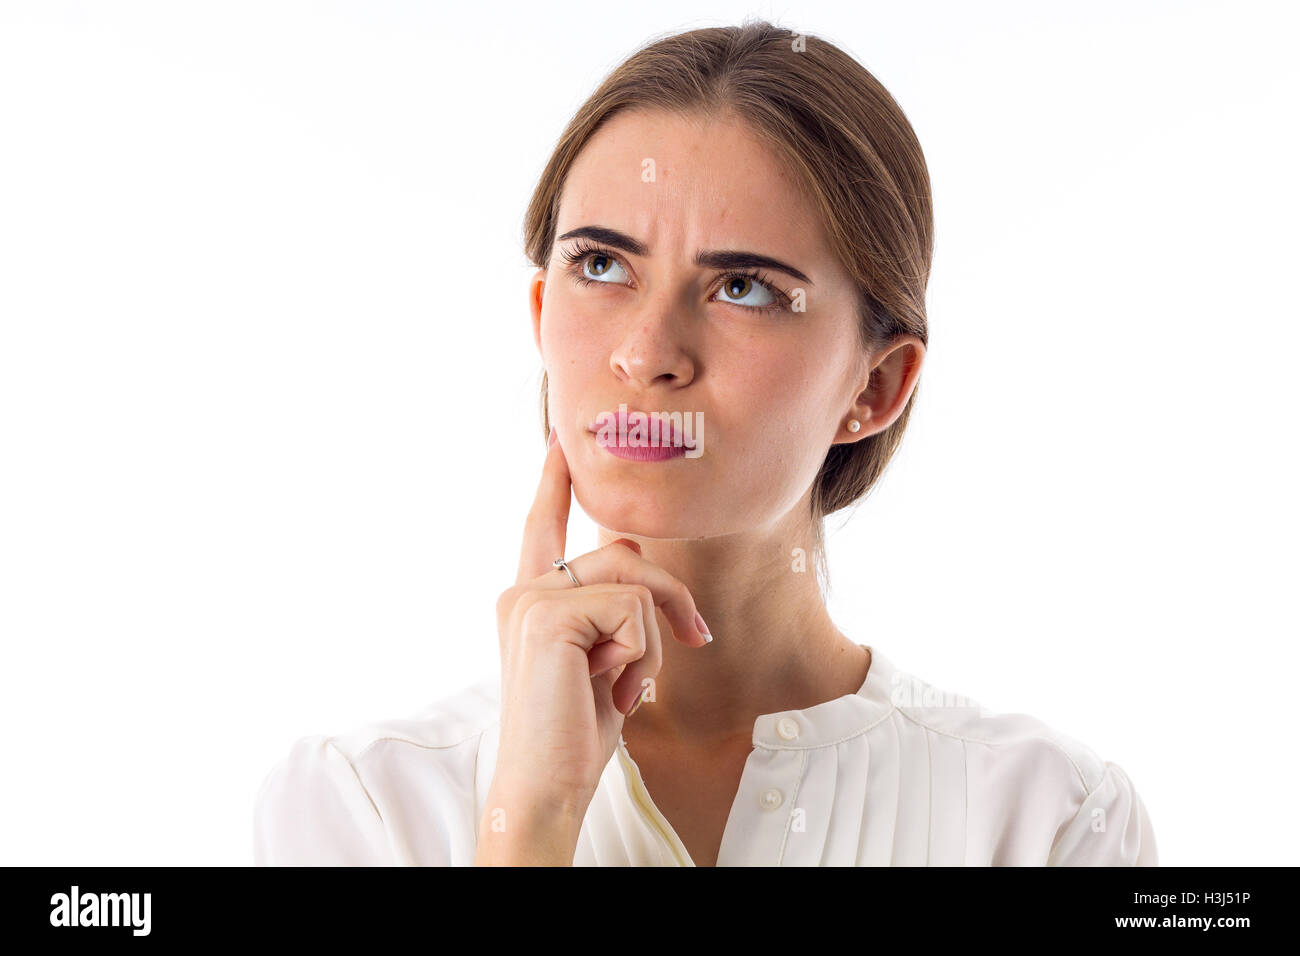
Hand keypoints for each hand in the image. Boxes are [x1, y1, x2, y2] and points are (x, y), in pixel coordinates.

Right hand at [476, 427, 710, 863]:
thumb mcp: (600, 663)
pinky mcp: (547, 616)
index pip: (541, 529)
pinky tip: (614, 692)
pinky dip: (642, 656)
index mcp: (529, 601)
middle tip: (695, 640)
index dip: (553, 486)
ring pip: (634, 581)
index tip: (559, 445)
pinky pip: (632, 610)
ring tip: (628, 688)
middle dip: (671, 597)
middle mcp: (522, 592)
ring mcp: (530, 601)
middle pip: (623, 553)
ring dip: (654, 641)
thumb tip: (649, 588)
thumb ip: (611, 616)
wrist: (546, 786)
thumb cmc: (574, 734)